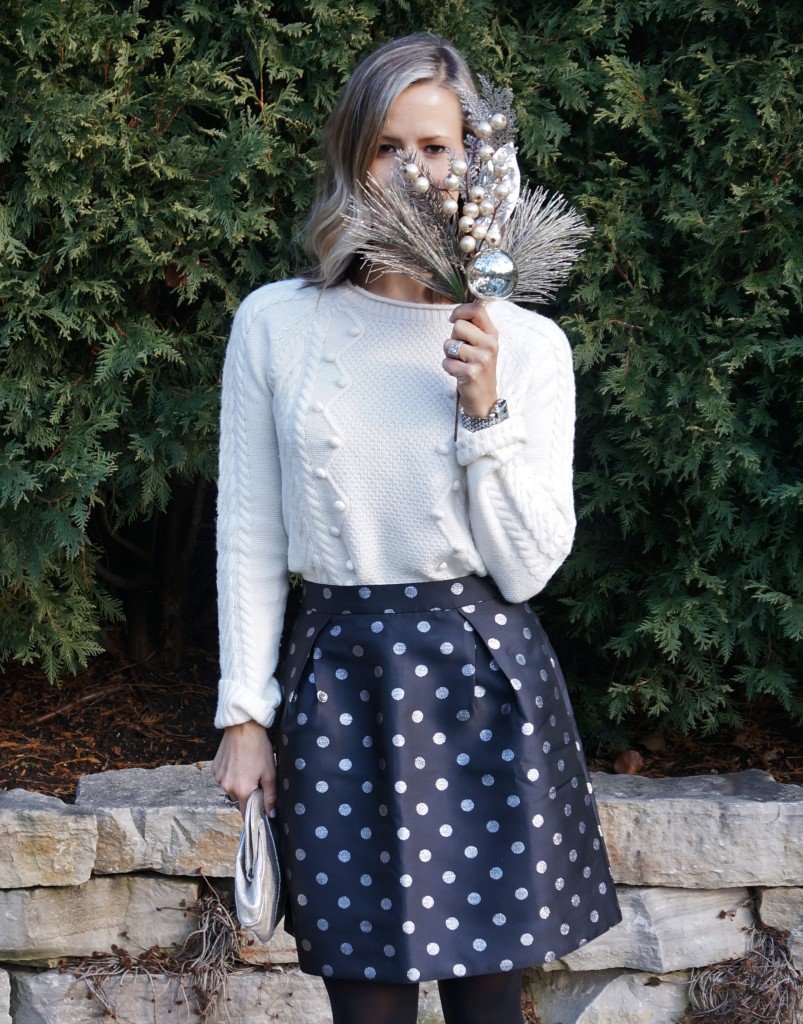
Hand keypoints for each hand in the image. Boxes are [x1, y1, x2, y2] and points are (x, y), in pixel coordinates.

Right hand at [211, 719, 276, 820]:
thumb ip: (270, 796)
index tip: (260, 807)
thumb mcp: (269, 773)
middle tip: (257, 778)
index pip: (246, 813)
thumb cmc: (258, 748)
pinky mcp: (214, 769)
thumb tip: (271, 814)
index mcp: (242, 790)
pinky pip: (223, 778)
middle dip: (248, 793)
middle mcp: (227, 787)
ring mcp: (218, 778)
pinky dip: (230, 775)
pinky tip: (237, 762)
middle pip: (239, 799)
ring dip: (238, 784)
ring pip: (230, 788)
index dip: (254, 812)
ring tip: (247, 767)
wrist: (243, 727)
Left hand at [442, 300, 499, 417]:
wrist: (484, 398)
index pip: (477, 309)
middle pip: (458, 326)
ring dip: (449, 354)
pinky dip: (448, 368)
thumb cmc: (479, 368)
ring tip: (461, 363)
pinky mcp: (470, 373)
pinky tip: (459, 373)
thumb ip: (473, 328)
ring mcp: (481, 359)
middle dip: (453, 338)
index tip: (453, 319)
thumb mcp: (482, 345)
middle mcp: (490, 345)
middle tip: (462, 352)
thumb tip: (456, 314)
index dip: (460, 311)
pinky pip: (446, 361)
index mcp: (492, 334)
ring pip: (449, 344)